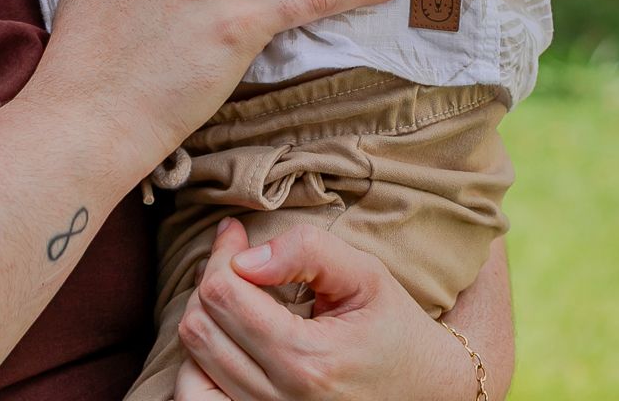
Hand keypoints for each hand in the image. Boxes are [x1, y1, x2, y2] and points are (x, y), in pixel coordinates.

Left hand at [175, 219, 484, 400]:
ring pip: (191, 362)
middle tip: (237, 262)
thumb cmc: (394, 328)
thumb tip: (245, 259)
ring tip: (233, 300)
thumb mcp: (366, 275)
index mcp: (307, 360)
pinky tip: (226, 342)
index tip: (234, 233)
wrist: (426, 387)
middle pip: (200, 327)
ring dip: (203, 321)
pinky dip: (198, 366)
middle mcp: (281, 400)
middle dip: (210, 282)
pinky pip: (197, 399)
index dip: (221, 254)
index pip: (223, 295)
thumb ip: (308, 251)